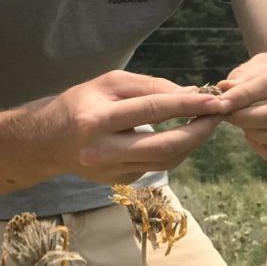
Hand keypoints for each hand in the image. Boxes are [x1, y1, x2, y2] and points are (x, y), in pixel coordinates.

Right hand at [52, 70, 226, 184]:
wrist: (48, 141)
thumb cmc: (80, 104)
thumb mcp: (108, 84)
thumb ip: (149, 86)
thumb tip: (191, 94)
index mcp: (96, 120)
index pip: (151, 111)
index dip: (187, 105)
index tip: (214, 99)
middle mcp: (103, 150)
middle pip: (164, 146)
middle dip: (198, 131)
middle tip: (219, 115)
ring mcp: (111, 171)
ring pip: (166, 161)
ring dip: (192, 143)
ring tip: (207, 123)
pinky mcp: (119, 181)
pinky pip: (157, 166)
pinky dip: (175, 151)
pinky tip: (182, 136)